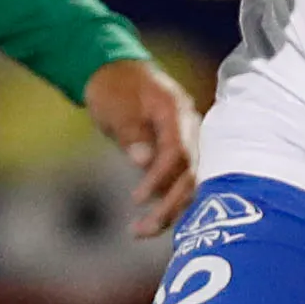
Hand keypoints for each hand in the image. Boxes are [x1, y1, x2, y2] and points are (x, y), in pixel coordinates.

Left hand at [85, 58, 200, 236]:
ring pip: (189, 181)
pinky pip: (181, 180)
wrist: (115, 71)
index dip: (160, 178)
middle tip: (143, 229)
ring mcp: (187, 140)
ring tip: (141, 231)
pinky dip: (168, 201)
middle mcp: (190, 127)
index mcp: (176, 111)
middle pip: (191, 172)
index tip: (137, 198)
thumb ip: (132, 133)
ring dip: (170, 209)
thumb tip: (143, 162)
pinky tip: (152, 221)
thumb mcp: (116, 107)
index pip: (177, 152)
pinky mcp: (179, 152)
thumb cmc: (114, 87)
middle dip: (170, 204)